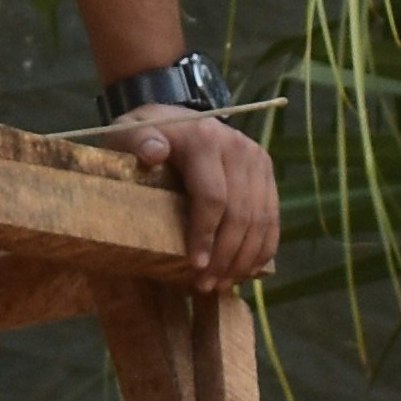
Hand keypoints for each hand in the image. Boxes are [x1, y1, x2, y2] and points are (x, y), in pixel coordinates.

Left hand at [98, 100, 279, 288]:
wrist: (176, 115)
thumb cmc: (145, 132)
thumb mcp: (128, 131)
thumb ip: (137, 141)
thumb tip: (153, 153)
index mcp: (203, 139)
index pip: (212, 196)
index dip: (206, 235)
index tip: (196, 266)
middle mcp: (237, 148)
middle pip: (240, 213)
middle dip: (225, 255)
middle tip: (207, 285)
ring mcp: (256, 159)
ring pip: (260, 219)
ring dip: (244, 258)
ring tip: (223, 284)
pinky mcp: (266, 172)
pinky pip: (272, 216)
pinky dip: (262, 247)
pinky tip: (247, 270)